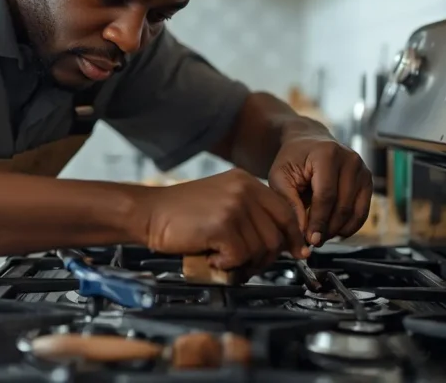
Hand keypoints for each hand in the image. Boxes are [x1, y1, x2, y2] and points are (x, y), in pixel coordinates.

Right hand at [136, 169, 309, 271]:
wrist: (148, 212)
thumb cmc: (180, 214)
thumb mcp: (222, 202)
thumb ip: (249, 214)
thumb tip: (278, 242)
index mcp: (246, 181)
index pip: (285, 211)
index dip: (293, 236)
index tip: (296, 252)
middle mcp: (244, 189)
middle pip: (277, 234)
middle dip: (266, 258)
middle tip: (247, 265)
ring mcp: (234, 205)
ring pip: (260, 248)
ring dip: (243, 263)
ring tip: (222, 259)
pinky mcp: (222, 224)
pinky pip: (240, 256)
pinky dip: (226, 264)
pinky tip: (211, 257)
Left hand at [268, 135, 373, 246]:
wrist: (308, 142)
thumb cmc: (292, 159)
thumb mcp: (280, 176)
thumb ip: (289, 202)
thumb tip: (302, 232)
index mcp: (327, 154)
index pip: (326, 195)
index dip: (318, 221)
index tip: (310, 240)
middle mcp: (350, 160)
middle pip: (342, 205)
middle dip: (328, 228)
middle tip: (313, 242)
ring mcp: (363, 170)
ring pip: (355, 211)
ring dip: (338, 230)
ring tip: (321, 237)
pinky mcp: (368, 181)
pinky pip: (362, 211)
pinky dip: (350, 226)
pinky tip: (335, 231)